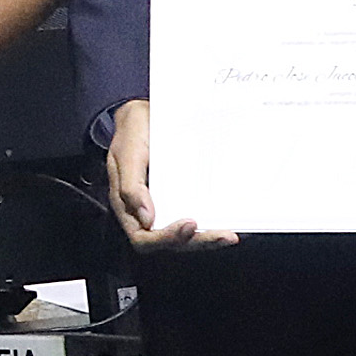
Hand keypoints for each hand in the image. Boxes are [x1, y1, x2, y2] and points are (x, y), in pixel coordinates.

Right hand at [106, 98, 237, 251]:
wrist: (142, 113)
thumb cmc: (132, 131)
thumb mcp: (127, 152)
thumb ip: (130, 186)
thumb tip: (146, 219)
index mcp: (127, 205)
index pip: (143, 237)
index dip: (167, 237)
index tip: (189, 223)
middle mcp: (146, 211)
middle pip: (170, 242)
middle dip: (197, 242)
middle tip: (222, 235)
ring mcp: (164, 206)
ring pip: (184, 236)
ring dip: (207, 239)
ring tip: (228, 235)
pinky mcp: (178, 198)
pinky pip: (193, 218)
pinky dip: (210, 224)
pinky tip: (226, 221)